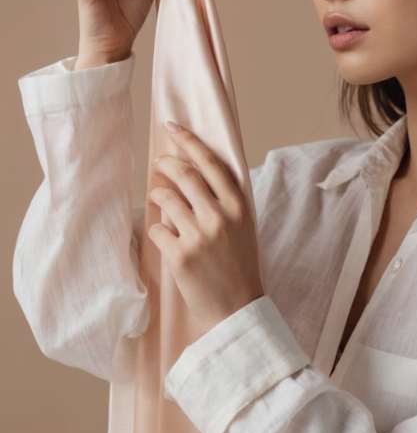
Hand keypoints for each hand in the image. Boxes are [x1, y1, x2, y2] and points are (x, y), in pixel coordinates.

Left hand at [147, 121, 263, 334]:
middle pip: (185, 175)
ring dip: (157, 193)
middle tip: (160, 163)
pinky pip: (157, 228)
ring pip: (165, 199)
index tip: (172, 126)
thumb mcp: (243, 225)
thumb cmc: (239, 263)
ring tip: (159, 196)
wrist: (237, 306)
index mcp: (239, 205)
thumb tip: (196, 170)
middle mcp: (220, 216)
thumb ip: (225, 199)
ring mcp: (199, 235)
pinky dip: (158, 228)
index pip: (210, 163)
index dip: (189, 141)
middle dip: (167, 163)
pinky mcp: (180, 254)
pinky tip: (166, 236)